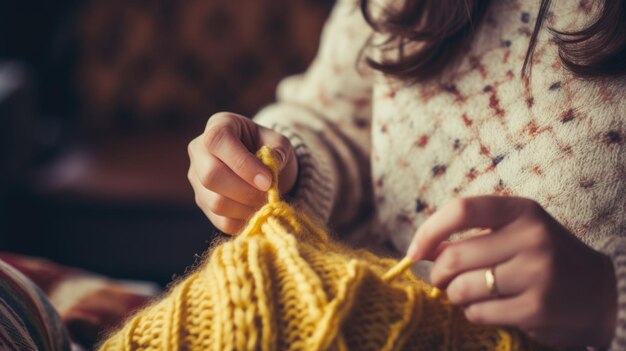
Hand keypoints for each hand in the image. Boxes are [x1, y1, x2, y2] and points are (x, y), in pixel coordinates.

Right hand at [187, 112, 297, 233]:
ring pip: (215, 202)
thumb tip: (272, 165)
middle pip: (211, 176)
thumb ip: (278, 150)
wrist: (264, 167)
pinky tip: (257, 213)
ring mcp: (197, 178)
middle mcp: (199, 150)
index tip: (267, 180)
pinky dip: (243, 222)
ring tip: (265, 204)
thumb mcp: (279, 142)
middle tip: (269, 195)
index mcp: (218, 126)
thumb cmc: (270, 149)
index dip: (242, 164)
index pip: (218, 142)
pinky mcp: (202, 202)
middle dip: (245, 191)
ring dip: (246, 208)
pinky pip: (220, 221)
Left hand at [406, 196, 616, 347]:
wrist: (598, 292)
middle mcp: (531, 237)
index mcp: (521, 210)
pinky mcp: (536, 308)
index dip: (429, 231)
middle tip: (443, 280)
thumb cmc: (542, 257)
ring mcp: (536, 273)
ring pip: (462, 288)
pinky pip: (478, 313)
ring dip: (456, 296)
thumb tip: (422, 251)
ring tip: (470, 293)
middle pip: (454, 256)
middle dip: (439, 273)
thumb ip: (472, 235)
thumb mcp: (515, 232)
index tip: (415, 252)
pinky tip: (490, 308)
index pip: (460, 210)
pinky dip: (474, 313)